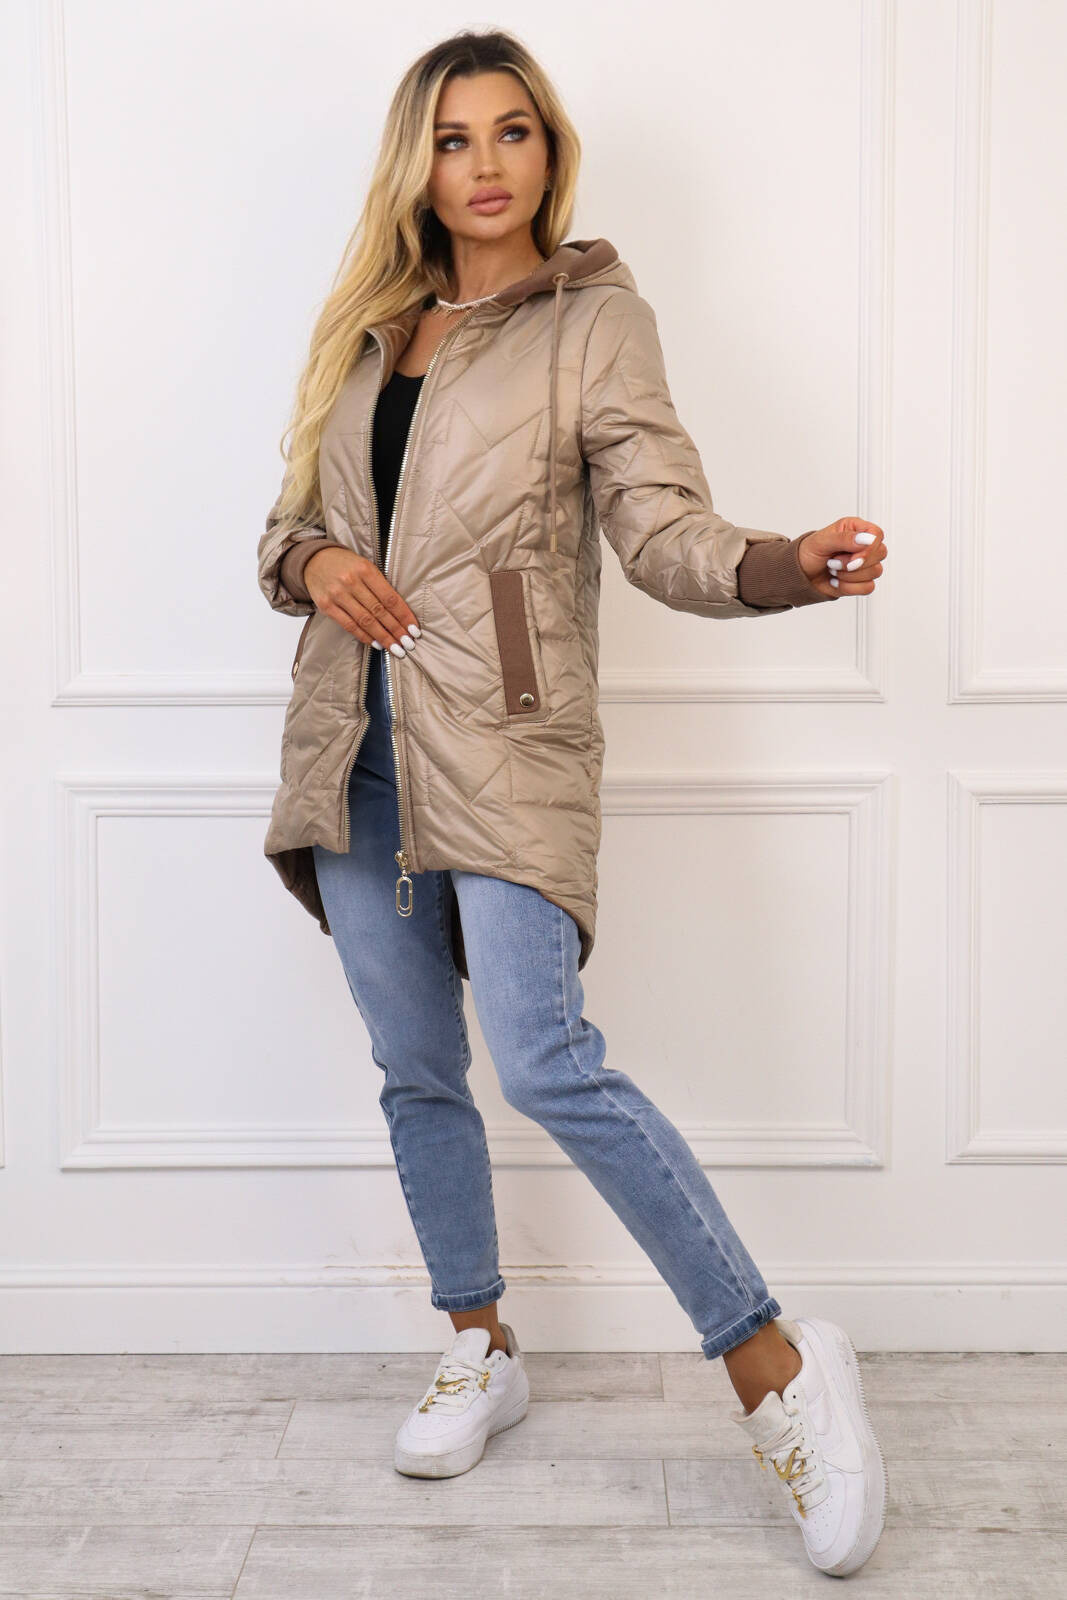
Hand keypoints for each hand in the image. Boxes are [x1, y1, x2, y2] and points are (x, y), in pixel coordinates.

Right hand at [304, 547, 421, 655]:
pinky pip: (349, 625)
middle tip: (408, 644)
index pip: (390, 598)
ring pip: (365, 621)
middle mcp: (351, 581)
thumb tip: (400, 613)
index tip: (414, 629)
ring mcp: (337, 594)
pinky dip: (364, 636)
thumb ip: (380, 586)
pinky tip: (376, 643)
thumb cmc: (346, 564)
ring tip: (396, 648)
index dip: (404, 615)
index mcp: (365, 569)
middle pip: (379, 611)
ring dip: (383, 637)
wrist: (314, 560)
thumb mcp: (365, 566)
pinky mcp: (326, 606)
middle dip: (396, 630)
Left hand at [797, 518, 886, 598]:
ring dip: (849, 575)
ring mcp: (863, 564)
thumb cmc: (807, 554)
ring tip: (832, 570)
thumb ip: (845, 539)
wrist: (798, 576)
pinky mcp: (860, 581)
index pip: (877, 534)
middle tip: (833, 562)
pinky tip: (836, 581)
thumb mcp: (821, 541)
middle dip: (856, 563)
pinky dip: (849, 587)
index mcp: (854, 529)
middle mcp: (862, 545)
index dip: (869, 547)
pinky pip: (868, 587)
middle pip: (881, 553)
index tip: (851, 555)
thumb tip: (867, 539)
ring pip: (875, 572)